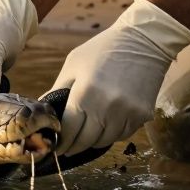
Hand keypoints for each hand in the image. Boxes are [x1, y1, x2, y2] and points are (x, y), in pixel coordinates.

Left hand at [46, 0, 189, 154]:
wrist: (144, 41)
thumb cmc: (103, 49)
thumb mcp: (74, 64)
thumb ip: (58, 89)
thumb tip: (45, 111)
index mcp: (85, 94)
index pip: (70, 129)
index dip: (62, 141)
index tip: (56, 147)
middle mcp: (107, 108)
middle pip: (87, 140)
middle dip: (75, 146)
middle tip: (67, 149)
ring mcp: (127, 113)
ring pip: (106, 141)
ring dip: (93, 142)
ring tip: (85, 138)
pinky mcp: (143, 114)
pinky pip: (123, 134)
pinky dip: (112, 134)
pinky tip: (105, 127)